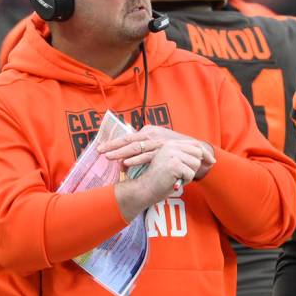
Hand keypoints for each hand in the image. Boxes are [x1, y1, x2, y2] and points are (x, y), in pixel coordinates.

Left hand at [99, 125, 215, 178]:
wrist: (197, 150)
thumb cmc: (175, 149)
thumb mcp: (159, 145)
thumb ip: (145, 147)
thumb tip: (129, 154)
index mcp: (148, 131)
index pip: (128, 138)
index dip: (114, 143)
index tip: (101, 148)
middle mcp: (151, 134)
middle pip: (128, 140)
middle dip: (112, 146)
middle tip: (98, 151)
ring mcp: (158, 141)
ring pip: (135, 147)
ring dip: (121, 152)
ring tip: (108, 157)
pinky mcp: (164, 150)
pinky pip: (147, 155)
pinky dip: (136, 159)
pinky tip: (126, 163)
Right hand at [114, 139, 203, 221]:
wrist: (145, 189)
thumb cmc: (160, 180)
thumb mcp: (173, 164)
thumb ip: (186, 157)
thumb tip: (208, 158)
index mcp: (171, 144)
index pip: (195, 144)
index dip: (205, 153)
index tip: (212, 162)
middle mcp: (171, 146)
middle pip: (197, 153)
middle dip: (194, 167)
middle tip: (183, 175)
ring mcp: (171, 154)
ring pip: (195, 164)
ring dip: (189, 174)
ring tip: (177, 178)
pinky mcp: (173, 164)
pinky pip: (190, 173)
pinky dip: (185, 181)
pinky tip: (174, 181)